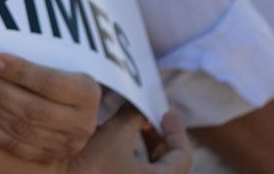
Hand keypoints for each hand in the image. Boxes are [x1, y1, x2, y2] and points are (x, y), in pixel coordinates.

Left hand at [0, 53, 99, 162]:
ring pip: (21, 129)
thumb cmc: (58, 74)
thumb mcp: (59, 63)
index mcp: (87, 93)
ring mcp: (66, 144)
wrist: (74, 111)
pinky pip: (14, 146)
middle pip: (33, 109)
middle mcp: (81, 123)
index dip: (20, 72)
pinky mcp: (49, 158)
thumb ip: (36, 58)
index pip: (49, 83)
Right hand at [69, 109, 192, 173]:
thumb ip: (135, 117)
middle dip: (160, 139)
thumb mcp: (116, 133)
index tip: (167, 113)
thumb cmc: (90, 162)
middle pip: (169, 166)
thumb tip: (140, 107)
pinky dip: (135, 161)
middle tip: (150, 119)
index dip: (177, 131)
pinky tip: (121, 147)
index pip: (182, 156)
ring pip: (152, 171)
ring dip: (147, 149)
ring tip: (136, 129)